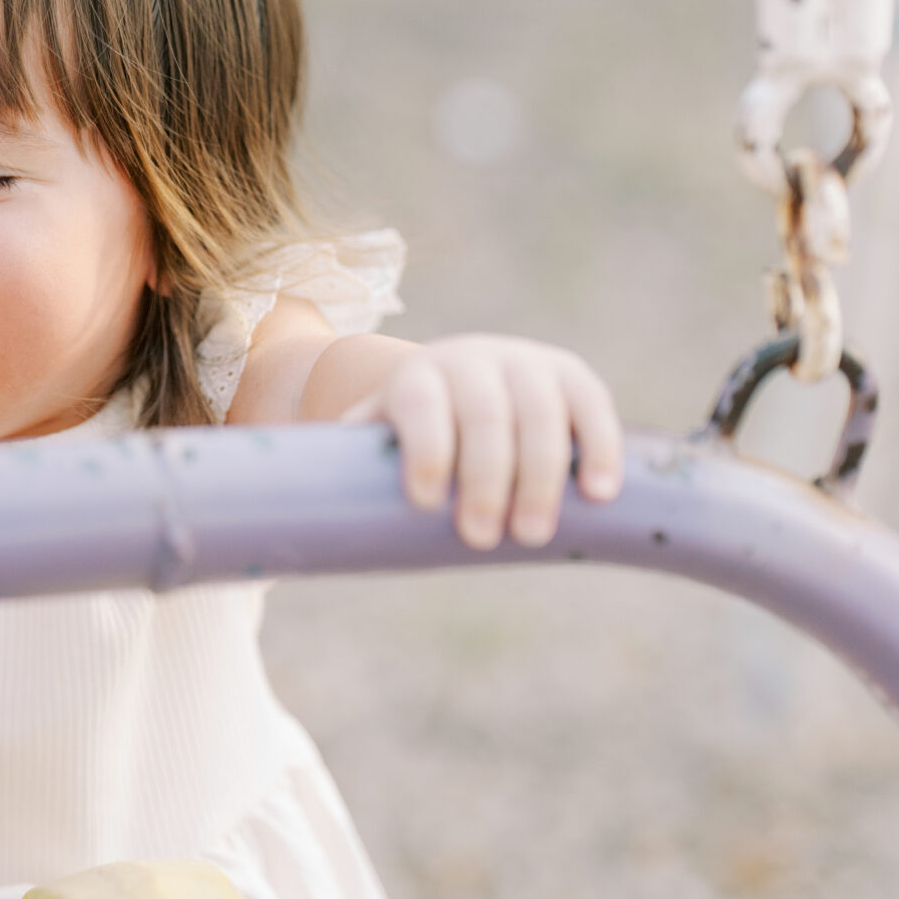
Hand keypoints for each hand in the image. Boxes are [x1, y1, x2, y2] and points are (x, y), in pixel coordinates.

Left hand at [344, 336, 622, 550]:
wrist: (456, 383)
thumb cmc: (409, 438)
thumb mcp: (376, 442)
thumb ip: (348, 470)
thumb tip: (298, 522)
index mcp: (416, 376)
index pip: (420, 404)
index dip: (425, 447)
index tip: (423, 500)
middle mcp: (471, 360)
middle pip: (485, 414)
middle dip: (484, 477)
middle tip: (480, 539)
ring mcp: (526, 362)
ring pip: (540, 412)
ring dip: (540, 475)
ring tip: (531, 536)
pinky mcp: (572, 376)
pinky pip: (591, 407)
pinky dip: (600, 448)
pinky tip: (599, 495)